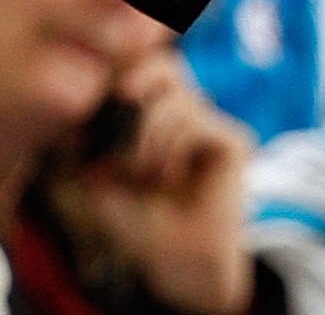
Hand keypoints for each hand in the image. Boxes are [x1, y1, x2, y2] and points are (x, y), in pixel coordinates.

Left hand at [67, 51, 255, 314]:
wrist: (173, 260)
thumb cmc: (135, 220)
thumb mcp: (100, 169)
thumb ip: (96, 129)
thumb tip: (91, 92)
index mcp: (152, 112)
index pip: (140, 64)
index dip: (120, 70)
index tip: (100, 97)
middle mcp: (184, 112)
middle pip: (162, 65)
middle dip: (134, 89)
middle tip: (121, 116)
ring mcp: (210, 123)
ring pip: (175, 98)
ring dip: (147, 136)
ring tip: (142, 173)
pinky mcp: (232, 139)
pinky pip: (197, 121)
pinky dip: (173, 148)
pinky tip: (170, 178)